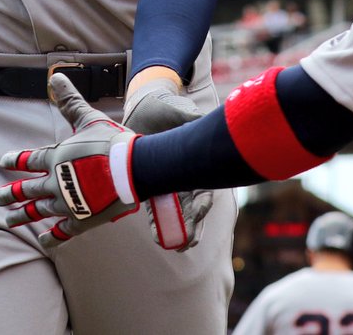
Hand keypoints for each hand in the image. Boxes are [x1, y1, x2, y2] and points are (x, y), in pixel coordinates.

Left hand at [0, 73, 208, 249]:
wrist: (131, 169)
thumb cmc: (111, 142)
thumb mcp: (88, 118)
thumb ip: (70, 101)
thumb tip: (55, 76)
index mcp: (55, 158)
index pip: (29, 160)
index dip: (15, 160)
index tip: (3, 162)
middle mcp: (55, 183)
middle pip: (26, 190)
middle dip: (11, 193)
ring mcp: (66, 204)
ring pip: (38, 211)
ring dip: (22, 215)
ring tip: (8, 219)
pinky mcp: (80, 220)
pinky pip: (61, 232)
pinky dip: (50, 237)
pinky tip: (42, 240)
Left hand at [123, 75, 215, 248]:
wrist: (146, 106)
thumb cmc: (170, 108)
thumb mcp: (183, 112)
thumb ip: (191, 120)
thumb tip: (199, 121)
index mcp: (197, 161)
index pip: (206, 188)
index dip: (204, 202)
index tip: (201, 211)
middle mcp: (185, 175)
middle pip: (193, 207)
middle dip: (193, 225)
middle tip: (189, 241)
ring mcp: (168, 181)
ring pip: (177, 212)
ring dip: (178, 230)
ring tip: (176, 246)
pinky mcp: (150, 183)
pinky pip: (155, 207)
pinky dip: (158, 224)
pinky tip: (158, 237)